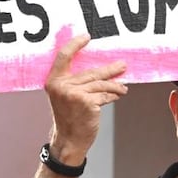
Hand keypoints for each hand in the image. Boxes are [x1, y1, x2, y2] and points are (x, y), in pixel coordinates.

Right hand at [44, 33, 127, 164]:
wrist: (69, 140)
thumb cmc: (69, 117)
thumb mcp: (65, 96)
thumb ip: (75, 81)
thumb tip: (99, 67)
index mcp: (53, 81)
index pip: (64, 56)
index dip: (75, 44)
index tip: (87, 36)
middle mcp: (61, 85)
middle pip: (91, 71)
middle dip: (110, 69)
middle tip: (123, 65)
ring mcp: (74, 93)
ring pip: (101, 83)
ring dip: (116, 84)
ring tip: (124, 86)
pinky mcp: (86, 102)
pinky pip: (105, 94)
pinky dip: (114, 94)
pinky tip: (119, 94)